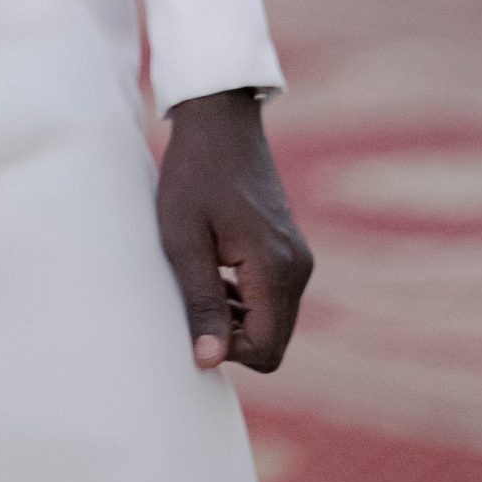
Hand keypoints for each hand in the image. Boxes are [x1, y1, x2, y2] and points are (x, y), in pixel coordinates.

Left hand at [157, 88, 311, 372]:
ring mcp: (298, 257)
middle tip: (193, 295)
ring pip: (273, 321)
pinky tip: (215, 271)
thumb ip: (201, 301)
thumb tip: (209, 361)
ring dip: (237, 317)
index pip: (265, 350)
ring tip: (200, 278)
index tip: (193, 313)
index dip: (226, 348)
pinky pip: (274, 298)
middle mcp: (298, 267)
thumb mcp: (184, 238)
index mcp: (276, 267)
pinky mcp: (290, 249)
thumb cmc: (194, 174)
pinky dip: (245, 300)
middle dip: (233, 335)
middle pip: (273, 341)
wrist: (218, 120)